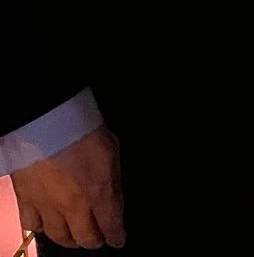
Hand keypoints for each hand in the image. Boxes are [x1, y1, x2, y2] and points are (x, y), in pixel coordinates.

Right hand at [13, 124, 124, 249]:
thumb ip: (112, 182)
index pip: (110, 226)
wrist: (47, 121)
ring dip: (69, 239)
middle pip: (84, 237)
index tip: (118, 239)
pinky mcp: (25, 199)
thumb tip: (113, 201)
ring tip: (75, 237)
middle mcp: (72, 206)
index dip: (116, 236)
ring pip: (58, 236)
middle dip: (94, 241)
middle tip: (98, 238)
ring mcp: (46, 205)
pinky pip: (31, 225)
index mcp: (98, 194)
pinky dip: (41, 229)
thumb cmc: (83, 131)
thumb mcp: (112, 153)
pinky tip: (46, 225)